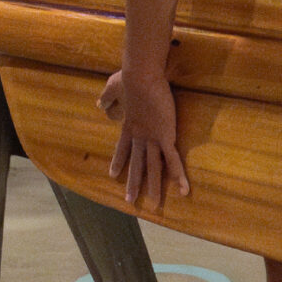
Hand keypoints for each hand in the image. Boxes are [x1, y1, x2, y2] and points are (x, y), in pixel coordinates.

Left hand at [99, 68, 189, 210]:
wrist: (141, 77)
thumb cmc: (128, 78)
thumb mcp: (113, 87)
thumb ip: (107, 97)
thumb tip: (99, 103)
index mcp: (128, 126)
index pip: (122, 149)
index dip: (118, 162)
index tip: (112, 174)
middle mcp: (139, 137)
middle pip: (136, 164)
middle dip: (134, 183)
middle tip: (129, 200)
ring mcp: (152, 139)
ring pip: (153, 168)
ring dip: (154, 187)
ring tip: (154, 204)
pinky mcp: (166, 136)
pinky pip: (173, 160)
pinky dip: (178, 175)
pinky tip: (182, 190)